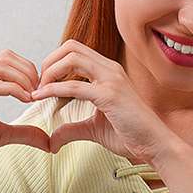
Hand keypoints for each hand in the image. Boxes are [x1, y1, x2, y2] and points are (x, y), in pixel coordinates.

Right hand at [0, 49, 50, 183]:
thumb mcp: (1, 136)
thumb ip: (23, 133)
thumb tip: (48, 141)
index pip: (6, 59)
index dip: (28, 69)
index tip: (41, 89)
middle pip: (4, 57)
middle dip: (28, 70)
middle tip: (41, 90)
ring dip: (22, 78)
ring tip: (34, 95)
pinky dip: (13, 90)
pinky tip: (25, 100)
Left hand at [32, 39, 175, 161]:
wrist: (154, 145)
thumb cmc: (130, 134)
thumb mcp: (94, 129)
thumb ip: (72, 129)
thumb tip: (52, 140)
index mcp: (108, 71)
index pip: (75, 51)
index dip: (54, 62)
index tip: (43, 83)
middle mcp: (110, 69)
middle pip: (71, 47)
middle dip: (48, 62)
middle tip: (38, 84)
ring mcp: (111, 80)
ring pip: (71, 58)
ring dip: (49, 72)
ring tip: (39, 90)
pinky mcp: (110, 95)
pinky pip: (75, 86)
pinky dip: (54, 89)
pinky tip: (43, 97)